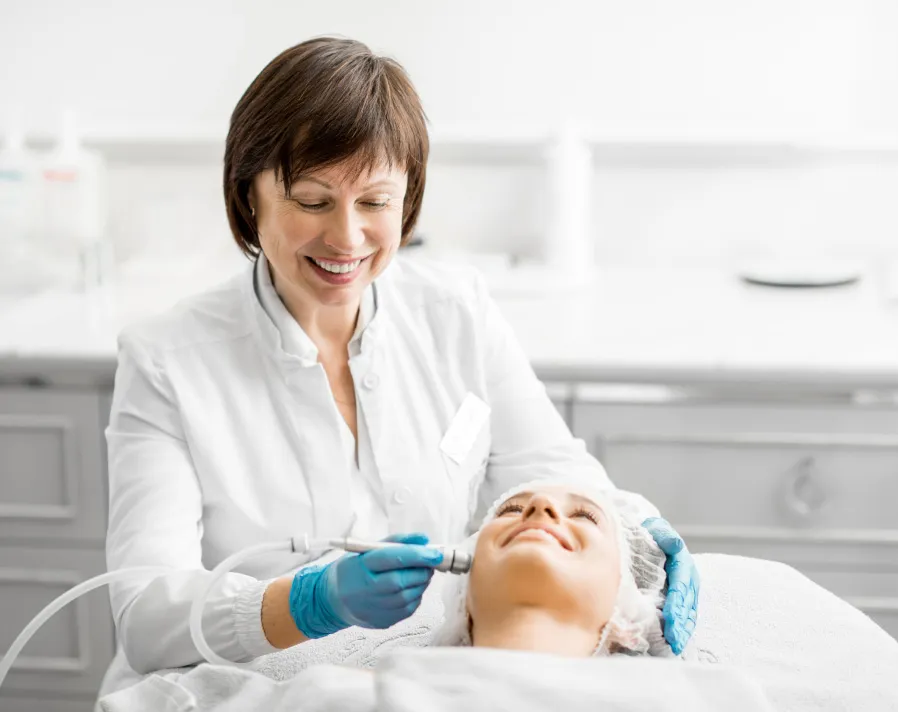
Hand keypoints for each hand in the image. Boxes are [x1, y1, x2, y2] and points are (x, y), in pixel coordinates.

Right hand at [288, 533, 443, 638]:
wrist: (332, 598)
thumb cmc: (354, 569)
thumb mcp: (369, 549)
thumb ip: (398, 542)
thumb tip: (424, 540)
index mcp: (362, 566)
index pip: (394, 558)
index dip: (418, 555)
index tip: (436, 552)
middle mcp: (366, 589)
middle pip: (403, 580)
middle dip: (422, 570)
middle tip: (429, 562)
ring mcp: (373, 609)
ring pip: (408, 596)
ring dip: (421, 583)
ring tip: (419, 573)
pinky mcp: (381, 622)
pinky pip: (407, 609)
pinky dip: (415, 596)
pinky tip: (410, 588)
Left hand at [642, 517, 698, 654]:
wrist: (654, 535)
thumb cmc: (653, 533)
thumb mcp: (658, 530)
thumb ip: (665, 535)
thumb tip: (675, 542)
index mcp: (683, 562)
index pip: (681, 586)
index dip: (676, 603)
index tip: (671, 619)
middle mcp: (689, 578)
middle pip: (687, 603)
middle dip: (681, 623)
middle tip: (674, 640)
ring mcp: (688, 589)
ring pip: (689, 612)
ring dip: (684, 630)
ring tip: (676, 645)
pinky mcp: (683, 597)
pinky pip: (685, 615)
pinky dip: (682, 629)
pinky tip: (676, 642)